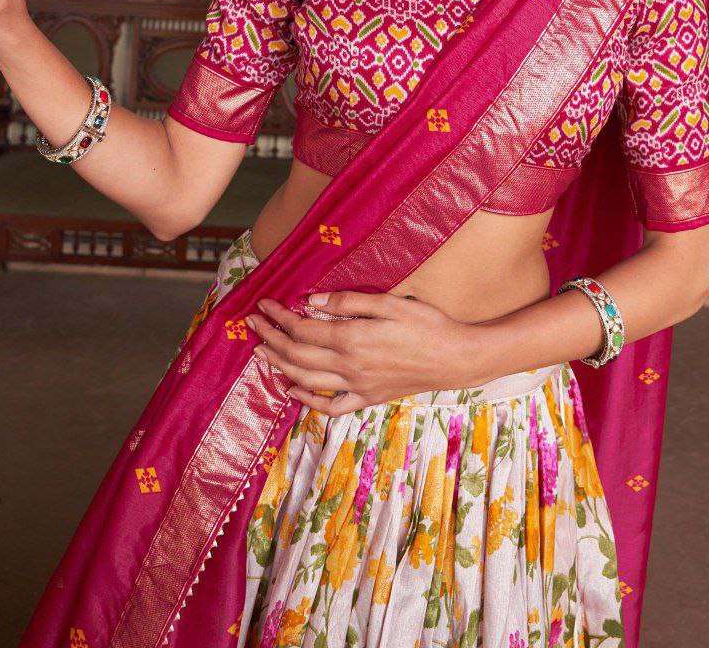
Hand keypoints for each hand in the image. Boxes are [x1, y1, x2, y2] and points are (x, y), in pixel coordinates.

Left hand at [245, 290, 483, 415]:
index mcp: (352, 340)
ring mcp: (357, 387)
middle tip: (252, 325)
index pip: (302, 330)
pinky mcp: (368, 398)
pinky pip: (331, 406)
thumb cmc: (426, 325)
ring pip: (307, 381)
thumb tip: (311, 302)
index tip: (263, 305)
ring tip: (261, 353)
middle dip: (271, 339)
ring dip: (280, 366)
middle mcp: (349, 367)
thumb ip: (348, 302)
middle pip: (297, 356)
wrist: (455, 358)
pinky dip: (308, 400)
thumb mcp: (389, 303)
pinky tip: (294, 390)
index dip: (279, 318)